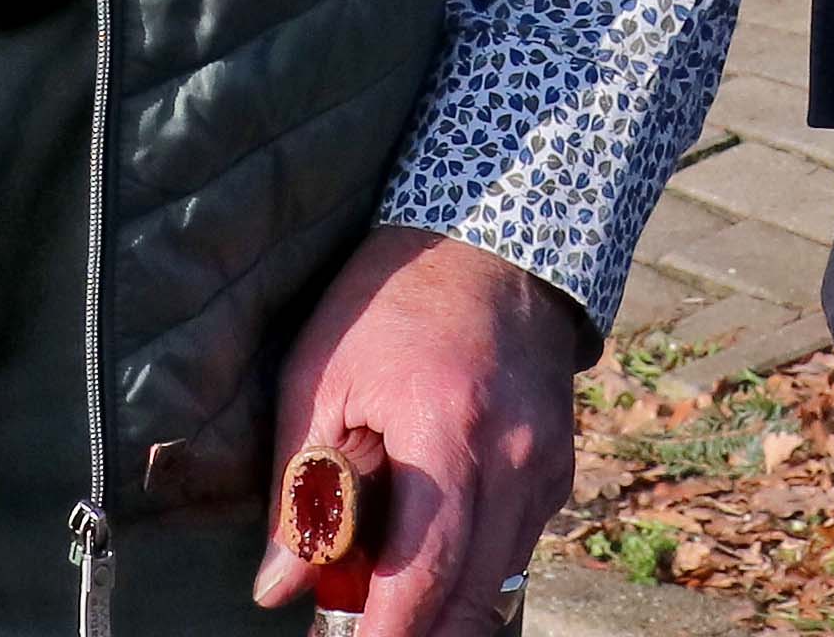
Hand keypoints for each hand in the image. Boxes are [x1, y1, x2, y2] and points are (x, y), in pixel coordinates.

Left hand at [254, 225, 591, 631]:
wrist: (491, 236)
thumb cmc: (390, 299)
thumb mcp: (321, 374)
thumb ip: (301, 487)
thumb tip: (277, 588)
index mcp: (447, 432)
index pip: (422, 572)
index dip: (386, 634)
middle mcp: (511, 462)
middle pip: (474, 601)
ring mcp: (543, 469)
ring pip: (500, 585)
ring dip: (447, 616)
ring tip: (386, 611)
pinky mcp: (556, 470)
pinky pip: (517, 549)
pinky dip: (473, 575)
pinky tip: (428, 567)